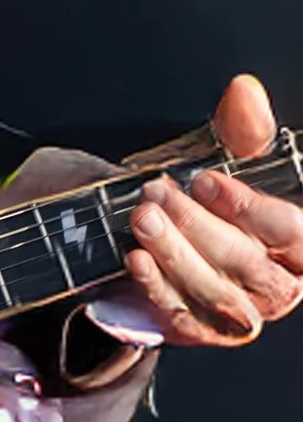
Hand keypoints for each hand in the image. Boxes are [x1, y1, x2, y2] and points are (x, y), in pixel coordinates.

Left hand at [113, 72, 302, 347]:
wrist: (160, 237)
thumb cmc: (209, 201)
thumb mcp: (227, 158)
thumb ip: (241, 129)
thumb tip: (244, 91)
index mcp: (299, 246)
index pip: (294, 234)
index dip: (251, 208)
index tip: (206, 180)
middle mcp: (278, 285)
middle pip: (252, 266)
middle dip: (201, 228)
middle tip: (158, 194)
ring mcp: (240, 313)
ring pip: (217, 294)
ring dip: (176, 255)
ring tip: (142, 218)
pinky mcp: (201, 330)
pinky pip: (182, 317)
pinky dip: (157, 287)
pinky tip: (136, 258)